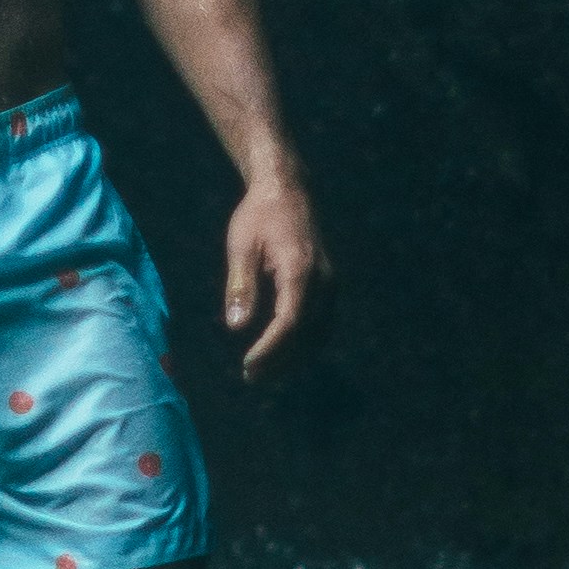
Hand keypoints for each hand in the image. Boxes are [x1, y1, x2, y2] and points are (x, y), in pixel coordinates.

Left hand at [223, 168, 330, 379]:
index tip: (248, 365)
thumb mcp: (241, 245)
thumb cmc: (258, 216)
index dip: (270, 350)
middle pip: (306, 336)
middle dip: (280, 361)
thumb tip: (236, 327)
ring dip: (294, 359)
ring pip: (318, 336)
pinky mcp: (330, 288)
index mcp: (300, 270)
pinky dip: (304, 345)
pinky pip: (322, 326)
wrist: (287, 191)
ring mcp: (331, 286)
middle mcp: (323, 282)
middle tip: (251, 377)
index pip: (289, 323)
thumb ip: (241, 285)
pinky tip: (283, 355)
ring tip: (265, 374)